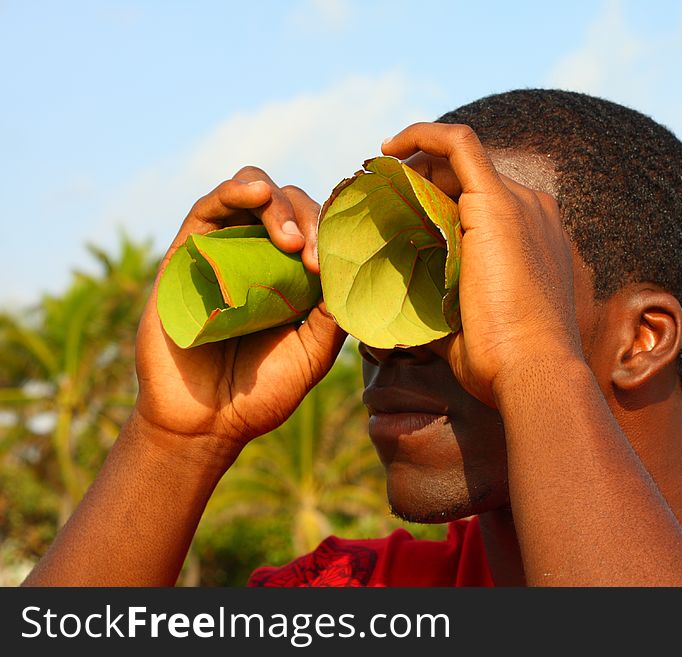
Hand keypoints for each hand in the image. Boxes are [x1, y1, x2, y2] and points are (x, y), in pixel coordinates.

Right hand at [134, 167, 345, 456]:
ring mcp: (224, 249)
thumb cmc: (263, 389)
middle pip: (292, 204)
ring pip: (254, 192)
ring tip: (289, 238)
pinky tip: (256, 191)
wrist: (206, 420)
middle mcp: (262, 254)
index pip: (320, 228)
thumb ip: (332, 310)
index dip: (333, 232)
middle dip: (309, 220)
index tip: (333, 266)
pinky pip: (210, 206)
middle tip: (310, 257)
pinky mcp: (187, 251)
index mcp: (296, 274)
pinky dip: (234, 190)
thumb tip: (353, 266)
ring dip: (277, 203)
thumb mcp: (314, 351)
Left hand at [382, 124, 583, 405]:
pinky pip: (457, 144)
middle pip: (464, 179)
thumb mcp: (467, 327)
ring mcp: (519, 203)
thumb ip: (440, 310)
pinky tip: (387, 148)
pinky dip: (423, 135)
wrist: (532, 372)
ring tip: (373, 179)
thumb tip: (402, 314)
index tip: (396, 215)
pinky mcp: (496, 201)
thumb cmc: (503, 362)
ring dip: (413, 166)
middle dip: (418, 182)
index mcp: (530, 239)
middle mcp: (531, 212)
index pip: (477, 203)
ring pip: (457, 162)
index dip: (434, 201)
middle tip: (375, 198)